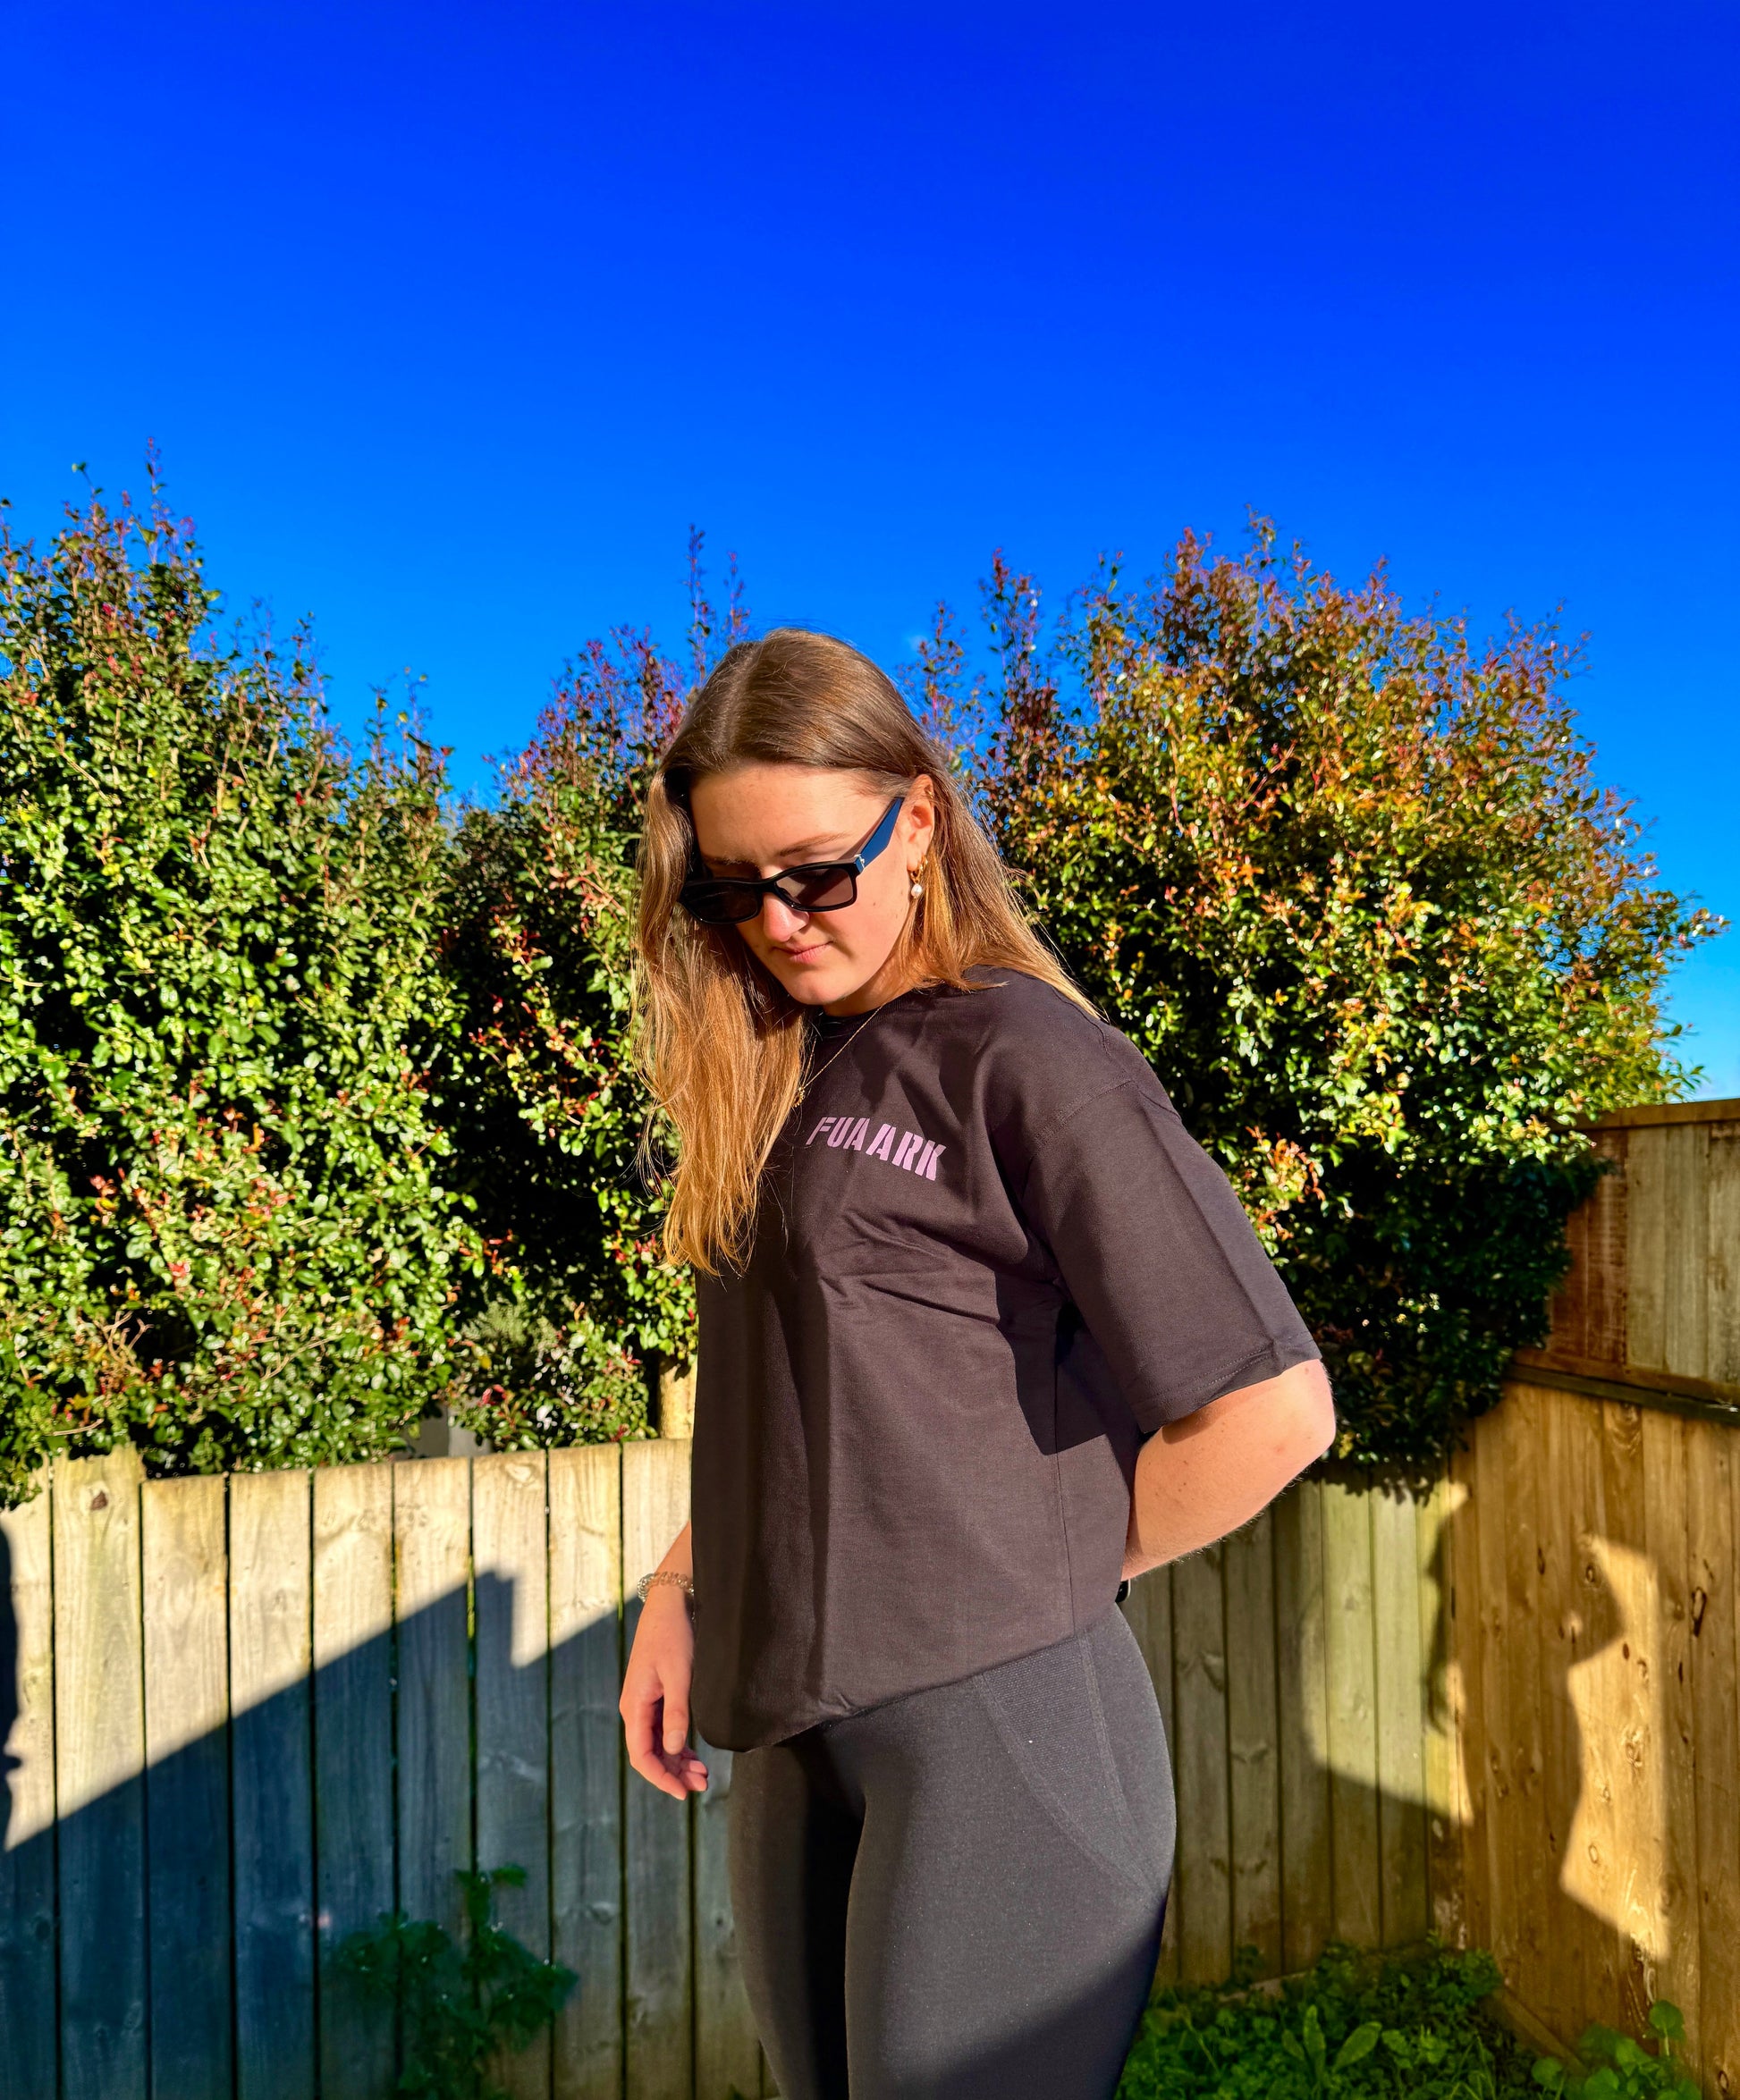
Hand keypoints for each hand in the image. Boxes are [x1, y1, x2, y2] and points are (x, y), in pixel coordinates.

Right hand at [620, 1584, 709, 1798]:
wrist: (670, 1601)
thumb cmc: (674, 1635)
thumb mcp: (680, 1675)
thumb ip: (677, 1713)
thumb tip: (675, 1750)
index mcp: (635, 1706)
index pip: (642, 1756)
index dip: (661, 1778)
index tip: (682, 1793)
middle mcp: (635, 1708)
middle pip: (650, 1754)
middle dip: (673, 1773)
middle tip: (701, 1786)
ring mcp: (644, 1702)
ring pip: (657, 1743)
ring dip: (677, 1761)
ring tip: (702, 1774)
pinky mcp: (654, 1695)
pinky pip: (662, 1729)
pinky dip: (677, 1744)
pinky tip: (694, 1754)